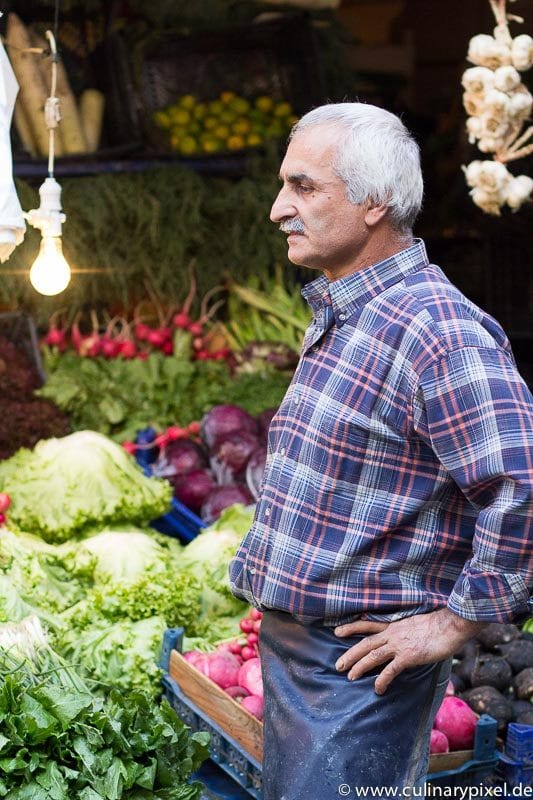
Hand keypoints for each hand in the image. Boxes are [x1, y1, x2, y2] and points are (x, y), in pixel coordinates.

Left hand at [334, 608, 485, 694]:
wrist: (451, 625)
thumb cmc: (440, 625)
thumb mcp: (417, 624)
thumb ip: (408, 632)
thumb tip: (408, 641)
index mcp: (394, 625)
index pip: (368, 625)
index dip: (351, 628)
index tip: (337, 631)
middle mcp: (393, 633)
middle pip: (365, 643)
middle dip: (350, 655)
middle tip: (338, 665)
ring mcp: (399, 644)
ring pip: (373, 656)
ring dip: (359, 667)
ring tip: (350, 677)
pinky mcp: (408, 656)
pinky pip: (391, 670)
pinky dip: (382, 680)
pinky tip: (377, 689)